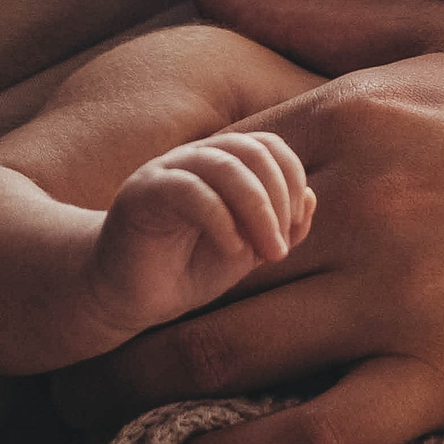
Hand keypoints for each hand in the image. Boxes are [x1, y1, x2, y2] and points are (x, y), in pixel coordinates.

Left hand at [53, 0, 443, 443]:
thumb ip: (329, 17)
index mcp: (359, 110)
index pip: (189, 177)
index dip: (122, 228)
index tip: (85, 265)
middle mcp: (366, 198)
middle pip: (181, 270)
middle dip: (100, 320)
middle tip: (51, 364)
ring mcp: (409, 290)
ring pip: (221, 353)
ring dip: (138, 395)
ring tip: (90, 424)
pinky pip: (312, 435)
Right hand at [89, 130, 313, 335]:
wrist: (131, 296)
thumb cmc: (190, 269)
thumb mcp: (249, 250)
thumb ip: (281, 226)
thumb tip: (312, 198)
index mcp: (224, 164)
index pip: (270, 147)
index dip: (292, 180)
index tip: (297, 226)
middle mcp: (197, 158)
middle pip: (252, 151)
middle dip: (279, 199)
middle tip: (281, 248)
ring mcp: (167, 170)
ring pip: (225, 166)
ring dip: (258, 210)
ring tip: (268, 252)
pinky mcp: (141, 193)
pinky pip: (190, 191)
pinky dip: (221, 220)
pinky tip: (232, 250)